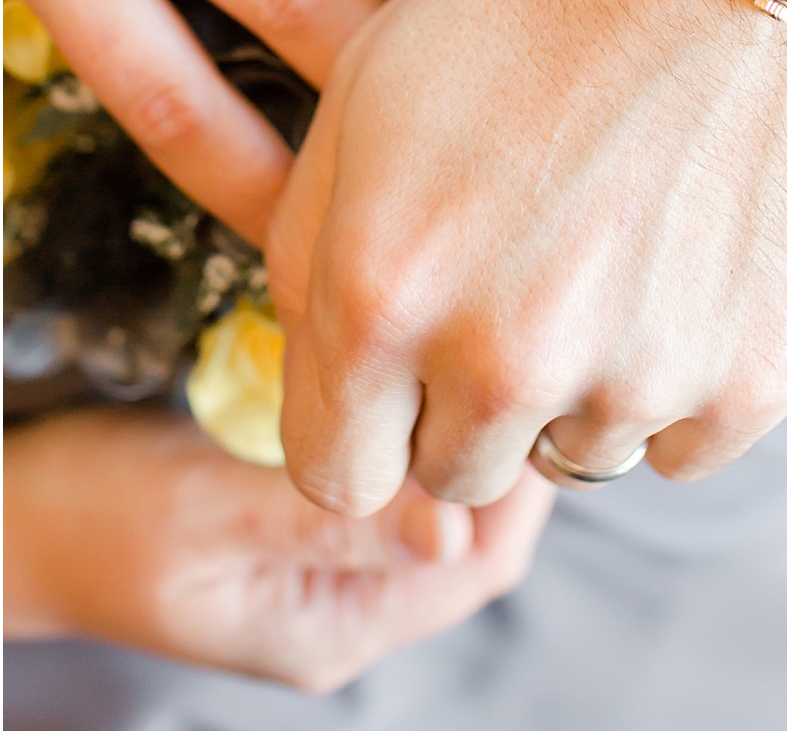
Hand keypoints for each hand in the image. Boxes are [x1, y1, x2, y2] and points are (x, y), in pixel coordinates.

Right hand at [3, 408, 553, 691]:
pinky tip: (419, 392)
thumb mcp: (207, 511)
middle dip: (503, 462)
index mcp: (330, 627)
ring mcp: (332, 579)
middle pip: (475, 544)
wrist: (9, 522)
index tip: (530, 396)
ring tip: (472, 369)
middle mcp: (346, 614)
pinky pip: (397, 500)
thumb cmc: (87, 516)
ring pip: (442, 516)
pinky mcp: (313, 538)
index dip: (521, 487)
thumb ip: (327, 522)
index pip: (480, 566)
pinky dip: (419, 449)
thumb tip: (449, 527)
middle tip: (514, 364)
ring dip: (464, 450)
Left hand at [266, 0, 786, 513]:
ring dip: (586, 384)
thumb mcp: (371, 84)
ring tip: (623, 251)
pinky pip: (689, 445)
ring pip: (582, 454)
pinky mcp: (762, 368)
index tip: (406, 379)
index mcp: (384, 291)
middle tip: (527, 284)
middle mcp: (507, 360)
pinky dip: (684, 383)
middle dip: (472, 401)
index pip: (338, 472)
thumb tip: (333, 377)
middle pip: (462, 473)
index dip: (367, 424)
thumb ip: (315, 255)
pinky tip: (691, 271)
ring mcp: (645, 374)